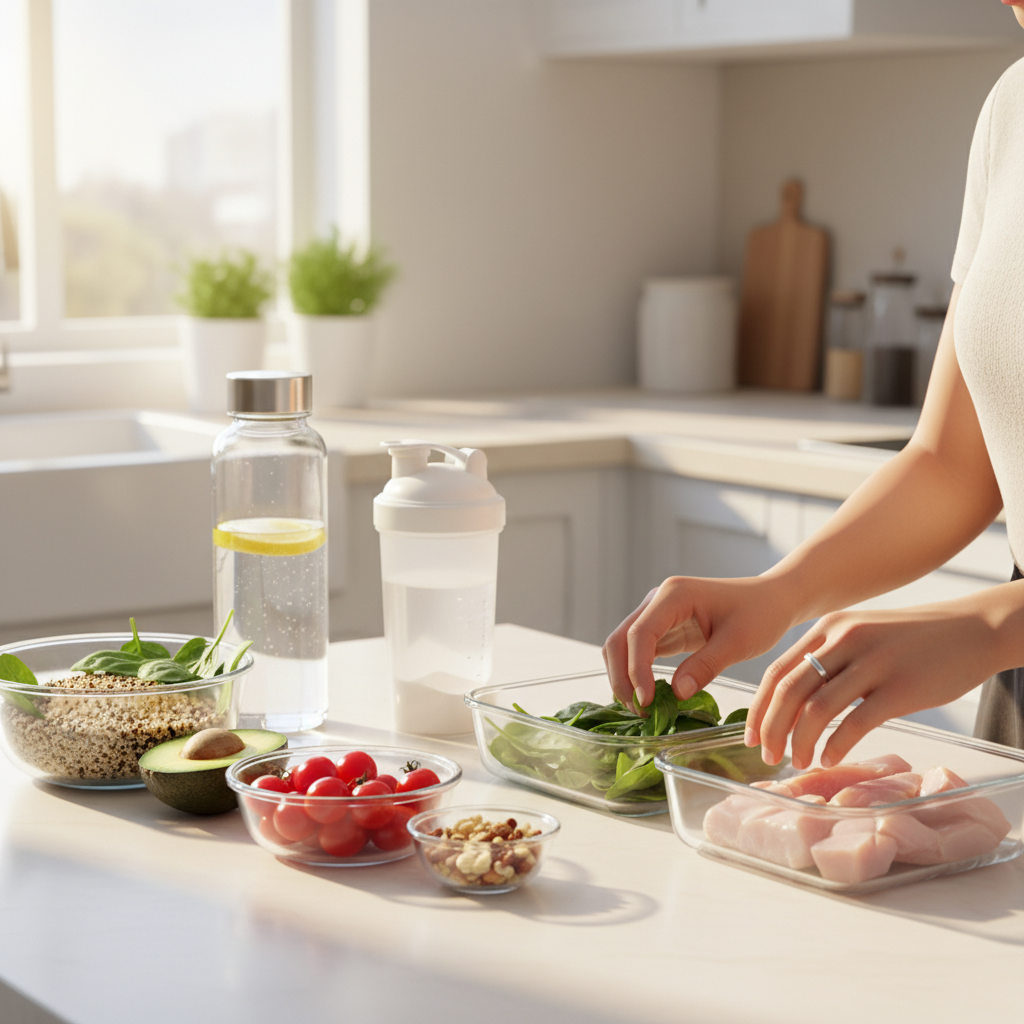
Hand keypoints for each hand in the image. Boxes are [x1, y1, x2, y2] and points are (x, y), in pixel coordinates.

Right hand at [602, 575, 796, 709]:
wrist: (771, 600)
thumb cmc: (760, 613)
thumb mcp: (738, 642)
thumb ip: (706, 666)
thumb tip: (676, 694)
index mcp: (674, 595)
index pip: (640, 633)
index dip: (637, 669)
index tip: (647, 701)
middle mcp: (658, 600)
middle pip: (620, 639)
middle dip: (622, 676)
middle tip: (639, 710)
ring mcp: (657, 613)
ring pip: (623, 645)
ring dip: (625, 676)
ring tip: (642, 707)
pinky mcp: (663, 628)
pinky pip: (639, 651)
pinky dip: (637, 673)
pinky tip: (649, 696)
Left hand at [744, 603, 997, 769]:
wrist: (973, 628)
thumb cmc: (912, 639)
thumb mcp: (860, 634)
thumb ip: (828, 658)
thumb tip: (794, 702)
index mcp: (828, 629)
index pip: (778, 672)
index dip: (760, 708)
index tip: (752, 736)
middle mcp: (844, 640)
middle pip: (790, 691)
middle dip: (772, 729)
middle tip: (768, 757)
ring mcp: (872, 662)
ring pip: (817, 708)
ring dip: (801, 741)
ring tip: (798, 762)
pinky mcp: (900, 687)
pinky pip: (856, 722)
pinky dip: (836, 745)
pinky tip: (829, 759)